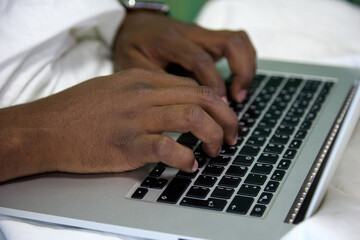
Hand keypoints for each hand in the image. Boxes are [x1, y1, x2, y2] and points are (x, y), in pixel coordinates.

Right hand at [0, 69, 237, 181]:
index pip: (193, 86)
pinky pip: (168, 147)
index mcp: (142, 79)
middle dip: (226, 119)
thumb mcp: (115, 88)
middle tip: (231, 137)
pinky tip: (189, 165)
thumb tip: (175, 104)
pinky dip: (186, 157)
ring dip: (213, 136)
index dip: (215, 104)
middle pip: (201, 98)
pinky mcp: (128, 145)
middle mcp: (143, 94)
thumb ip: (145, 93)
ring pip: (191, 117)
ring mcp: (136, 118)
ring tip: (215, 151)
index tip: (221, 119)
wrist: (46, 128)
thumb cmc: (79, 111)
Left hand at [114, 11, 255, 101]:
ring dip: (247, 67)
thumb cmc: (131, 47)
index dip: (214, 84)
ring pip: (238, 40)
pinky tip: (238, 80)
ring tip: (241, 92)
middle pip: (230, 43)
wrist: (132, 25)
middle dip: (241, 72)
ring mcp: (202, 33)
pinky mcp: (207, 37)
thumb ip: (156, 82)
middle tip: (238, 99)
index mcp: (171, 41)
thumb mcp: (132, 66)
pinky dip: (244, 60)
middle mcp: (191, 33)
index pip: (201, 60)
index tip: (219, 105)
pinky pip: (235, 41)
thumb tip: (181, 106)